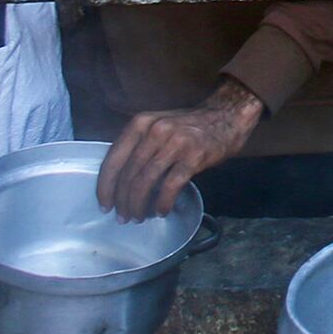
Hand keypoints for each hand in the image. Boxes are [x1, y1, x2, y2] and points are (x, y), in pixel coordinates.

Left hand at [97, 79, 263, 219]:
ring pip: (145, 182)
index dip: (105, 186)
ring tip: (139, 217)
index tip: (104, 204)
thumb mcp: (158, 125)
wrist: (227, 116)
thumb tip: (119, 180)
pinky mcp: (194, 156)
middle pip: (129, 174)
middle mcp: (155, 131)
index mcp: (141, 123)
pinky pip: (171, 185)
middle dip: (123, 201)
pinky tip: (161, 211)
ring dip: (139, 205)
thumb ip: (138, 145)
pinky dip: (162, 202)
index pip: (113, 159)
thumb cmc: (190, 126)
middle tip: (123, 216)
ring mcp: (175, 143)